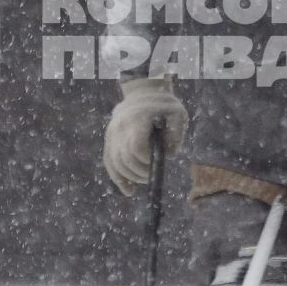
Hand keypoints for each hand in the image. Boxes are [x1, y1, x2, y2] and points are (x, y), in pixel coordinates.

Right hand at [102, 77, 188, 195]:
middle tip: (151, 175)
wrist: (142, 94)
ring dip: (131, 177)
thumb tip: (168, 155)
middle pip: (125, 159)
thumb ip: (176, 135)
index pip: (136, 147)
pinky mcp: (109, 140)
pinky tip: (129, 191)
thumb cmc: (164, 106)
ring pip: (116, 164)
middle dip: (140, 172)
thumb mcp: (177, 114)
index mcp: (137, 119)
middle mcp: (120, 127)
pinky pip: (109, 163)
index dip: (146, 160)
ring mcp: (112, 134)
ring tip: (144, 178)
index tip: (156, 161)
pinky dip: (118, 178)